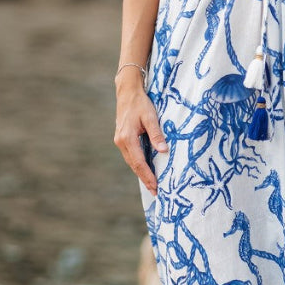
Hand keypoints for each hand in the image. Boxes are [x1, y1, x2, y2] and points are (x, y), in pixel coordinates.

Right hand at [113, 75, 168, 193]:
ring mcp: (119, 141)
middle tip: (156, 192)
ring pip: (131, 161)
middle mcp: (121, 142)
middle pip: (134, 165)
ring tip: (152, 185)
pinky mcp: (122, 138)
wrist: (127, 92)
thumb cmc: (140, 103)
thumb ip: (157, 134)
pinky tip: (145, 170)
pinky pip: (131, 155)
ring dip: (141, 173)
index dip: (148, 176)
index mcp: (127, 138)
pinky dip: (138, 164)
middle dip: (145, 179)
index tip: (156, 187)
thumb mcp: (150, 117)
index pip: (139, 163)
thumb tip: (164, 151)